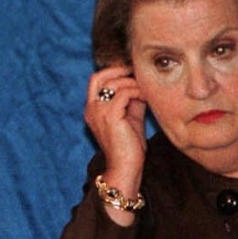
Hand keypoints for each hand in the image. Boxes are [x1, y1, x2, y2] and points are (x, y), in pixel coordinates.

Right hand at [84, 65, 146, 224]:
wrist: (125, 168)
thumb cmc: (129, 147)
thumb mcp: (130, 118)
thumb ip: (131, 101)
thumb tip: (141, 84)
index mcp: (92, 109)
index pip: (96, 80)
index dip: (112, 71)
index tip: (130, 71)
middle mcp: (91, 109)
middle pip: (99, 76)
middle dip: (119, 70)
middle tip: (136, 71)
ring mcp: (99, 112)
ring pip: (114, 83)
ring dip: (133, 83)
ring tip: (146, 89)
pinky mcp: (110, 116)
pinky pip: (124, 93)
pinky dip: (137, 92)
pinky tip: (146, 97)